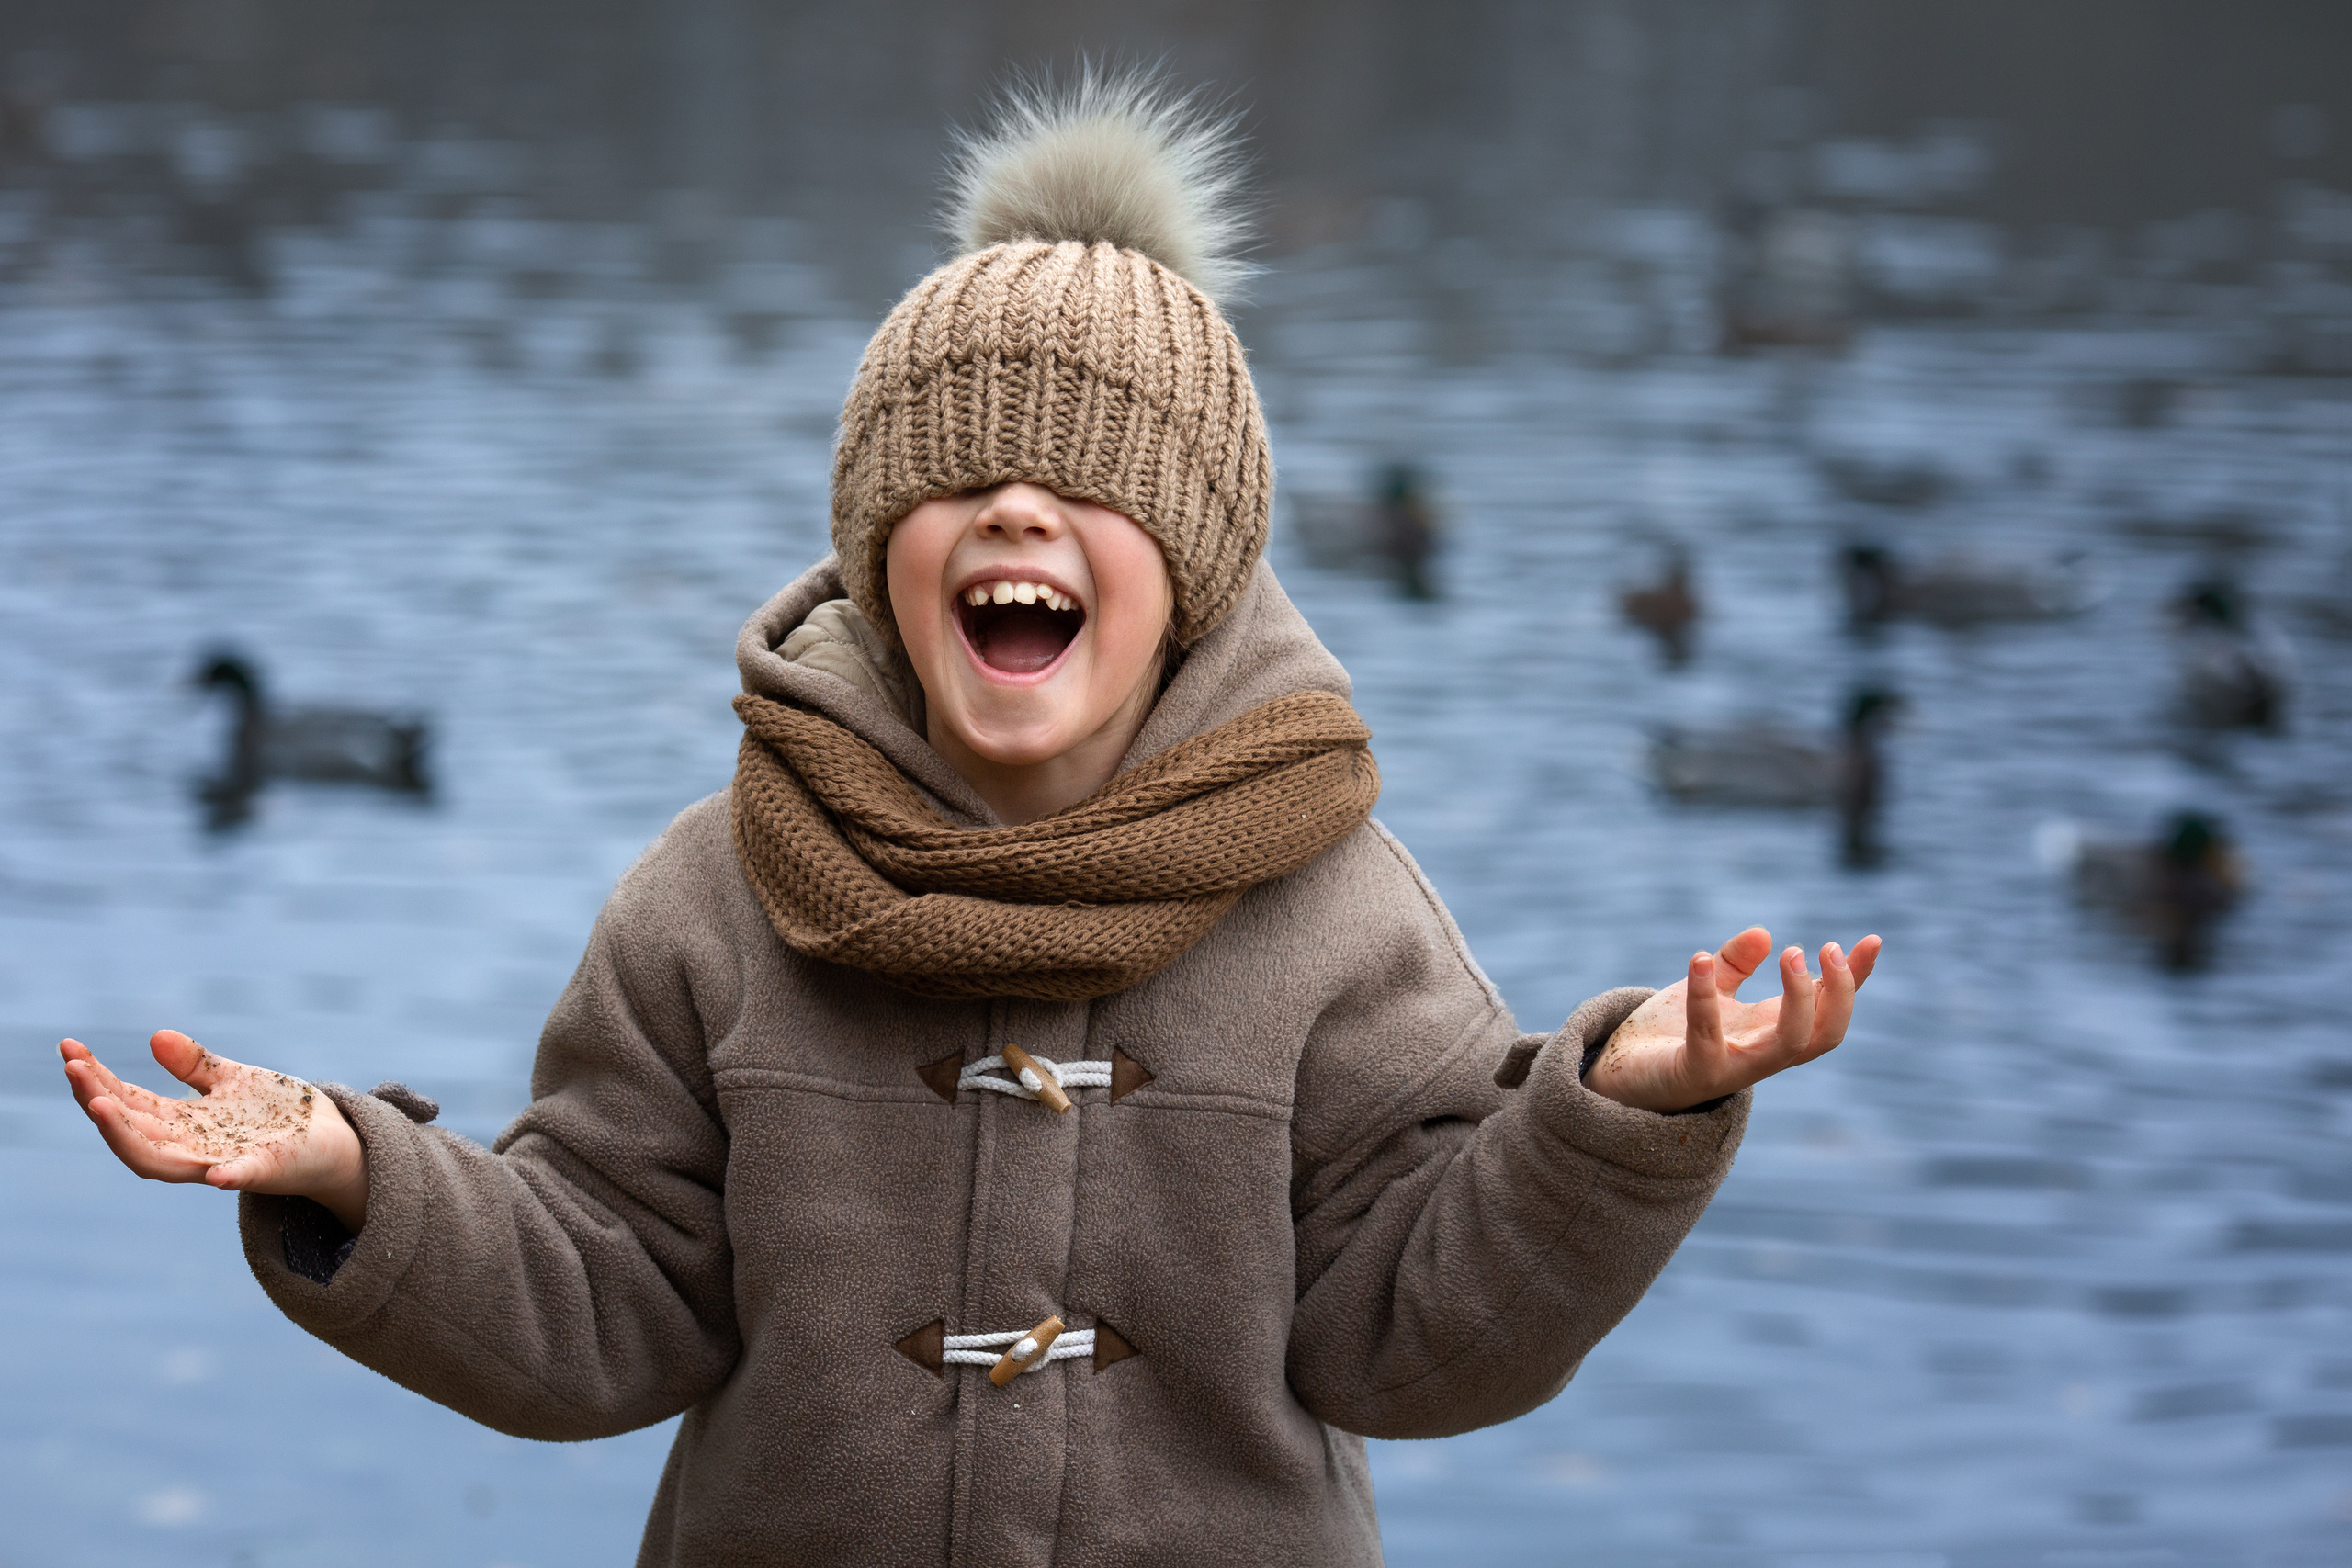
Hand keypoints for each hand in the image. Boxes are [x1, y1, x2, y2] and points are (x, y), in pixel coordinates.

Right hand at [60, 1031, 369, 1230]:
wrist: (329, 1140)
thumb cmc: (276, 1113)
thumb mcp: (231, 1080)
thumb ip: (195, 1065)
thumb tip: (157, 1036)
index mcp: (182, 1123)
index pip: (127, 1102)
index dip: (96, 1078)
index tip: (69, 1048)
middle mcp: (191, 1147)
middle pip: (130, 1131)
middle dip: (98, 1100)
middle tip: (73, 1068)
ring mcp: (222, 1163)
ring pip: (160, 1161)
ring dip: (127, 1136)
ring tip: (101, 1105)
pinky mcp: (264, 1172)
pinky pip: (241, 1178)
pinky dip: (228, 1176)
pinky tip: (215, 1174)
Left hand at [1582, 927, 1879, 1111]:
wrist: (1620, 1076)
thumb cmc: (1668, 1036)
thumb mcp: (1708, 991)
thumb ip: (1735, 963)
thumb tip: (1765, 934)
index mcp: (1770, 1031)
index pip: (1828, 1009)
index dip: (1855, 980)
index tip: (1873, 941)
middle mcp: (1761, 1053)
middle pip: (1825, 1036)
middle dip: (1838, 994)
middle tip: (1824, 948)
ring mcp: (1732, 1067)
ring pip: (1789, 1044)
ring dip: (1798, 999)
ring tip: (1790, 952)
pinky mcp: (1693, 1071)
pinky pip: (1706, 1036)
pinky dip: (1704, 997)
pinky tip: (1698, 959)